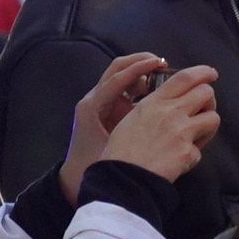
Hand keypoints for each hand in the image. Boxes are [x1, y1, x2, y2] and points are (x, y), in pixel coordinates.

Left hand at [56, 52, 161, 197]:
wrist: (76, 176)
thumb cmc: (96, 164)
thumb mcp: (115, 147)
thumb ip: (134, 131)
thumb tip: (161, 114)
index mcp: (93, 107)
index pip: (116, 79)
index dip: (139, 69)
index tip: (159, 63)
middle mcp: (94, 99)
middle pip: (117, 69)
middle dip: (139, 62)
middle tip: (162, 64)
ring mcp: (99, 102)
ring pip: (120, 76)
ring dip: (140, 72)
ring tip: (161, 77)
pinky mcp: (106, 107)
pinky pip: (124, 88)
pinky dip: (139, 84)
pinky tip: (155, 91)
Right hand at [78, 62, 218, 188]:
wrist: (122, 176)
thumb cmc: (121, 149)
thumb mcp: (132, 117)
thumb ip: (153, 107)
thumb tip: (172, 104)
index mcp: (155, 102)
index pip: (185, 77)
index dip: (203, 72)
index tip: (211, 74)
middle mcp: (172, 113)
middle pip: (206, 93)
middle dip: (208, 99)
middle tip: (203, 108)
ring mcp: (182, 132)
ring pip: (213, 118)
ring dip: (208, 125)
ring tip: (196, 134)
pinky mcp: (188, 152)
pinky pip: (200, 149)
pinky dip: (192, 154)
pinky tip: (179, 159)